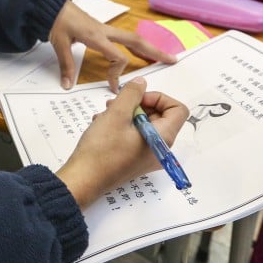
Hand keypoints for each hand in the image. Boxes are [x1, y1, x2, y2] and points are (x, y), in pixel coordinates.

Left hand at [48, 0, 176, 92]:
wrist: (52, 5)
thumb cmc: (56, 21)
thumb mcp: (59, 44)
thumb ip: (66, 65)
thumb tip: (68, 86)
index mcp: (96, 36)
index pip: (117, 56)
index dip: (118, 73)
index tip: (113, 87)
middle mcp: (105, 31)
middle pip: (135, 41)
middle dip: (155, 51)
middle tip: (172, 60)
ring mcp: (106, 29)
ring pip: (133, 38)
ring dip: (148, 48)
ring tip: (163, 57)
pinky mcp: (103, 29)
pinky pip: (124, 37)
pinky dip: (137, 45)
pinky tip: (141, 51)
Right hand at [55, 77, 188, 207]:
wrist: (84, 179)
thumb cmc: (102, 148)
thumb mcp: (117, 113)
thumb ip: (132, 93)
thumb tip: (141, 83)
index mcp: (163, 138)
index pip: (178, 109)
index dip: (159, 98)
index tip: (137, 99)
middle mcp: (161, 149)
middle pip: (160, 116)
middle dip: (138, 105)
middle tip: (116, 104)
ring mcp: (148, 157)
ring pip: (145, 125)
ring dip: (127, 114)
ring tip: (105, 114)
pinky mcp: (135, 161)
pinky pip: (136, 137)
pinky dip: (122, 127)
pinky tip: (102, 126)